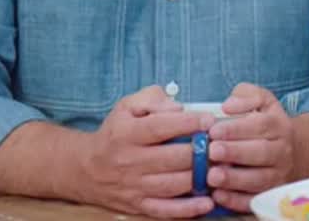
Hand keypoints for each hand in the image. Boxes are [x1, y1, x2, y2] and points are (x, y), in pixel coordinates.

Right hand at [75, 85, 217, 217]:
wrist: (86, 169)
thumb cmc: (115, 133)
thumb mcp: (127, 106)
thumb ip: (153, 99)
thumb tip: (178, 107)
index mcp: (127, 134)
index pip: (159, 127)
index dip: (187, 123)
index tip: (209, 121)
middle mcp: (130, 162)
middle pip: (171, 158)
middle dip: (201, 152)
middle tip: (222, 145)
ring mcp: (135, 186)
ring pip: (173, 184)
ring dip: (200, 178)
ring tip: (221, 168)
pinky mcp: (139, 205)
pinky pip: (165, 210)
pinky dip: (187, 209)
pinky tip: (207, 202)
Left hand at [206, 83, 294, 211]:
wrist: (295, 151)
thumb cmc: (267, 123)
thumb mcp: (262, 101)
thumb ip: (245, 95)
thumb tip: (228, 106)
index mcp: (278, 125)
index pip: (260, 125)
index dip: (236, 129)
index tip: (214, 130)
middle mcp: (281, 151)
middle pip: (260, 153)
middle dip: (235, 153)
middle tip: (213, 151)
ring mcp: (277, 174)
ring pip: (259, 179)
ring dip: (235, 180)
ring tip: (213, 176)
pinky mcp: (270, 193)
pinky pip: (255, 200)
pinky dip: (237, 201)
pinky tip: (219, 196)